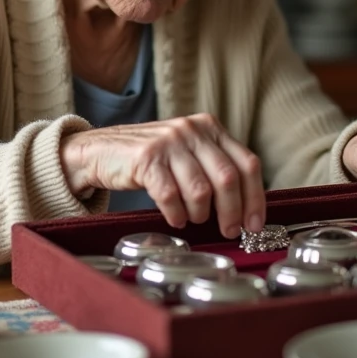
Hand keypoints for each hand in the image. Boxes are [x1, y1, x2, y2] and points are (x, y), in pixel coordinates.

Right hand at [59, 114, 265, 238]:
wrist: (101, 151)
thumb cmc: (151, 160)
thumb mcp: (188, 153)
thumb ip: (215, 168)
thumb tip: (246, 208)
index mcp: (209, 127)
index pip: (247, 163)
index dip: (255, 197)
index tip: (254, 223)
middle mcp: (192, 129)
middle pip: (228, 178)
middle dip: (232, 211)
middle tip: (228, 230)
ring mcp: (169, 142)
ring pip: (201, 190)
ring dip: (200, 213)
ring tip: (193, 219)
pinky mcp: (146, 158)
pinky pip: (171, 196)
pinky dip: (176, 214)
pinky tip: (175, 218)